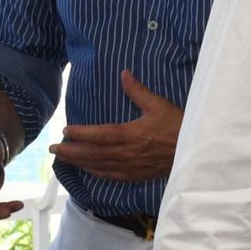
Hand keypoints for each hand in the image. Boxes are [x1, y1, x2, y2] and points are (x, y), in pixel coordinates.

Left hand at [49, 70, 181, 181]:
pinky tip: (87, 170)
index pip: (98, 135)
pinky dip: (96, 172)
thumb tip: (123, 73)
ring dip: (79, 162)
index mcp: (131, 134)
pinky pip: (112, 175)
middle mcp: (127, 153)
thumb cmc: (179, 126)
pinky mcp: (138, 175)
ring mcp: (131, 166)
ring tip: (63, 158)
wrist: (197, 151)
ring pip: (98, 165)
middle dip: (71, 150)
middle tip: (53, 148)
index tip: (66, 130)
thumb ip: (138, 91)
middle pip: (93, 153)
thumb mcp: (159, 105)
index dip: (80, 134)